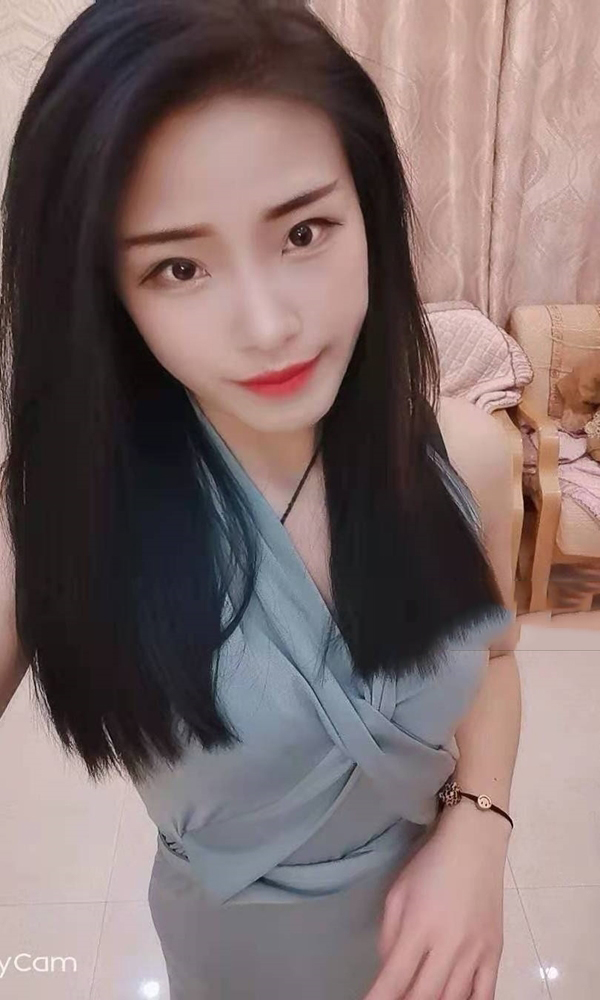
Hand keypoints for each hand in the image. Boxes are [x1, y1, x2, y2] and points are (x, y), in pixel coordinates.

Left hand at [363, 804, 510, 999]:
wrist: (475, 842)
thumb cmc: (431, 863)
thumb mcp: (398, 892)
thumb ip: (390, 935)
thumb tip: (388, 971)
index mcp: (419, 926)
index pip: (395, 977)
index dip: (380, 999)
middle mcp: (448, 944)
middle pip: (424, 996)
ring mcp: (476, 952)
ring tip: (419, 999)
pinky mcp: (495, 953)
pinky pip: (485, 995)